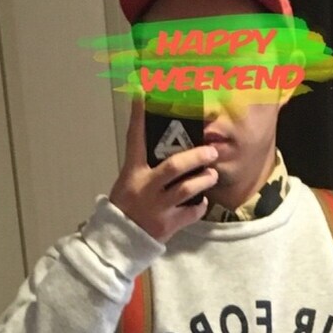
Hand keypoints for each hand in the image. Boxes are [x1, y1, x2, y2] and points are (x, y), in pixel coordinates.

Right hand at [109, 100, 219, 242]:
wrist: (119, 241)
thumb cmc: (126, 207)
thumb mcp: (128, 181)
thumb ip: (145, 165)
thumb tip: (166, 145)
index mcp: (133, 173)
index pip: (135, 138)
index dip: (139, 115)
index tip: (143, 91)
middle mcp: (146, 188)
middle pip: (174, 166)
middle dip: (196, 157)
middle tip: (211, 151)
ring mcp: (158, 207)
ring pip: (187, 189)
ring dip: (204, 180)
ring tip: (212, 174)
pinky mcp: (168, 225)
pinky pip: (191, 212)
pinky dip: (200, 205)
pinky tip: (203, 200)